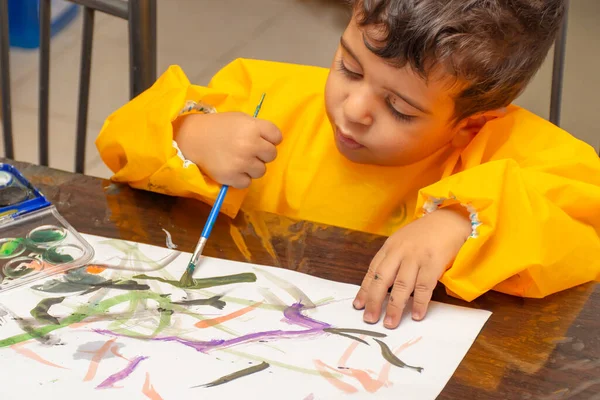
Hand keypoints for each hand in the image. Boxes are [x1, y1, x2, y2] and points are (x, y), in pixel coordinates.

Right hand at [174, 112, 281, 188]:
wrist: (193, 139)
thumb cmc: (218, 127)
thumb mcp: (240, 119)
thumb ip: (257, 127)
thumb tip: (272, 141)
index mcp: (253, 127)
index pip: (277, 136)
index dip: (271, 139)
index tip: (262, 140)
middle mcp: (250, 145)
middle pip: (272, 155)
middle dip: (262, 154)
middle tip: (249, 151)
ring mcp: (242, 162)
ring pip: (261, 171)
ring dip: (252, 167)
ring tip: (239, 160)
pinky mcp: (232, 177)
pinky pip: (247, 182)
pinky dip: (241, 178)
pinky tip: (232, 169)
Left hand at [353, 206, 471, 328]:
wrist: (450, 219)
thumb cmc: (426, 233)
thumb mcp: (404, 241)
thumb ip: (393, 259)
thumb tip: (383, 286)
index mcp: (390, 246)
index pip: (373, 271)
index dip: (365, 289)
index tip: (358, 305)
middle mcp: (400, 251)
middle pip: (383, 279)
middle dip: (374, 301)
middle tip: (369, 318)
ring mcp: (416, 257)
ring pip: (401, 286)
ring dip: (395, 307)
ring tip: (391, 323)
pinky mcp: (433, 262)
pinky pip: (424, 286)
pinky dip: (420, 302)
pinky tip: (417, 315)